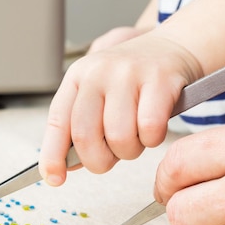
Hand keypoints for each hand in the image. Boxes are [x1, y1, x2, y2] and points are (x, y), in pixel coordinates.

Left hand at [39, 30, 202, 185]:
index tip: (55, 178)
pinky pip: (149, 129)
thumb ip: (82, 127)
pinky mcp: (159, 80)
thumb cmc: (133, 78)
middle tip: (111, 157)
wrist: (172, 47)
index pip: (58, 122)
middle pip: (85, 135)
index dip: (53, 155)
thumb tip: (67, 166)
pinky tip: (154, 129)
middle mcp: (98, 72)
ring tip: (136, 138)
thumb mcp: (99, 94)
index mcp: (78, 77)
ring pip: (119, 137)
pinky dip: (152, 140)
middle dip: (98, 160)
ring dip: (129, 151)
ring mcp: (128, 74)